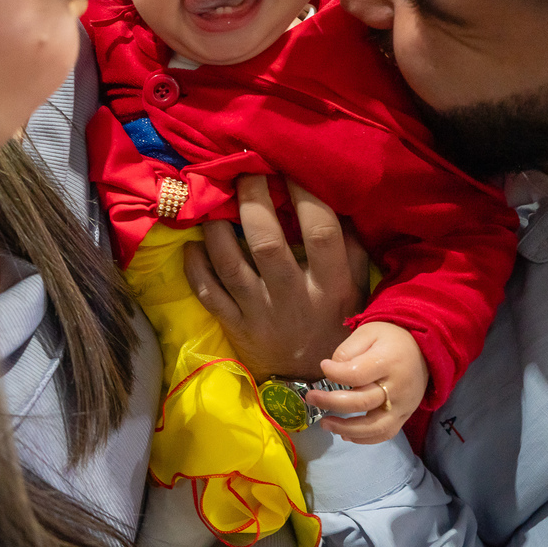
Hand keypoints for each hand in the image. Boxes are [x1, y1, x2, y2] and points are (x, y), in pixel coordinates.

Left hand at [182, 175, 369, 380]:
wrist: (312, 381)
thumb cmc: (335, 322)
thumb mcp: (357, 288)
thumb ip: (350, 247)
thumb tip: (338, 198)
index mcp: (330, 284)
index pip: (320, 231)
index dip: (303, 193)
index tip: (288, 166)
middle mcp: (294, 296)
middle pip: (267, 242)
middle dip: (252, 201)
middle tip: (243, 172)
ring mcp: (260, 313)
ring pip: (231, 265)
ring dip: (216, 230)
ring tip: (211, 203)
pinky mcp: (235, 326)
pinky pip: (208, 293)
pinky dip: (195, 267)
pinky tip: (191, 244)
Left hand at [308, 321, 429, 444]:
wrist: (425, 349)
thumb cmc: (390, 338)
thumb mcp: (368, 332)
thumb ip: (347, 350)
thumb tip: (331, 370)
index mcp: (388, 362)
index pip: (356, 374)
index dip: (335, 373)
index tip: (323, 366)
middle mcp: (398, 387)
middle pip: (361, 402)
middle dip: (331, 402)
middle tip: (311, 398)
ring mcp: (403, 405)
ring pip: (374, 426)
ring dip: (346, 429)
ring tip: (324, 424)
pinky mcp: (405, 415)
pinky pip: (385, 433)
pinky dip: (364, 439)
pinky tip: (345, 435)